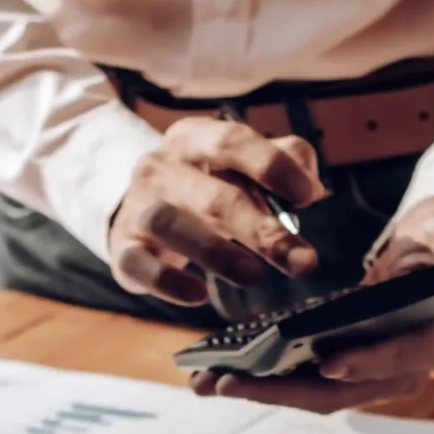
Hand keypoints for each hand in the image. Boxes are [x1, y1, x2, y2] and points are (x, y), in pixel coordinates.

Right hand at [110, 120, 329, 305]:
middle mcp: (162, 167)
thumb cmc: (203, 186)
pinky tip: (198, 295)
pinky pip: (139, 264)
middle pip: (212, 195)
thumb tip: (311, 187)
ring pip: (170, 225)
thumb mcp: (241, 165)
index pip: (232, 141)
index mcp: (195, 139)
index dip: (271, 166)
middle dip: (260, 230)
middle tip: (299, 261)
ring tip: (253, 276)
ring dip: (216, 253)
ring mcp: (139, 207)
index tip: (306, 195)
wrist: (136, 206)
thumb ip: (283, 163)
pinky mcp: (123, 248)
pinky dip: (168, 283)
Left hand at [189, 197, 433, 412]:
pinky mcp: (344, 369)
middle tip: (234, 381)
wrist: (432, 247)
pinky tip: (220, 375)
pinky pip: (303, 383)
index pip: (401, 361)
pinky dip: (264, 381)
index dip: (367, 363)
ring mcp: (371, 374)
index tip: (329, 363)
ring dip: (263, 391)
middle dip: (286, 389)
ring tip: (211, 383)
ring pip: (316, 394)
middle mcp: (403, 369)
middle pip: (344, 390)